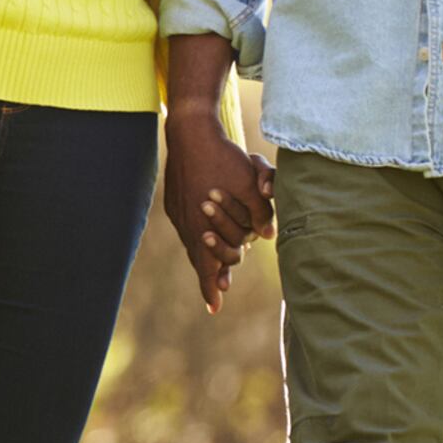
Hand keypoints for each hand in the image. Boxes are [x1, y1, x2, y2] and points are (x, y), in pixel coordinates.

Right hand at [161, 106, 274, 314]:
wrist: (190, 134)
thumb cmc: (224, 159)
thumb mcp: (250, 185)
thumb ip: (260, 213)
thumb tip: (269, 236)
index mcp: (203, 226)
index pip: (207, 267)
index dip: (211, 288)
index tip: (215, 308)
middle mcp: (186, 225)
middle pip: (198, 259)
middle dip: (210, 275)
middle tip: (221, 288)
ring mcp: (177, 213)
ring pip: (192, 242)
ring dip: (204, 254)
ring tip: (213, 266)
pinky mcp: (174, 201)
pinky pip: (186, 226)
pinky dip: (197, 235)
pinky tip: (203, 233)